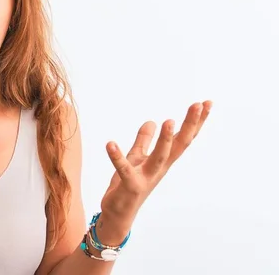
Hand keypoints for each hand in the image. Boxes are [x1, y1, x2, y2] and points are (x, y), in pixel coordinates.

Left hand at [100, 101, 212, 224]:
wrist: (119, 213)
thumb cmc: (129, 184)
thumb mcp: (136, 157)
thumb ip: (143, 141)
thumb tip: (151, 121)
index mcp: (163, 160)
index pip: (183, 138)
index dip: (196, 122)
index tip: (207, 103)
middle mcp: (159, 168)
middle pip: (178, 145)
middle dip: (189, 125)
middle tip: (199, 105)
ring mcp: (146, 178)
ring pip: (159, 157)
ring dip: (164, 140)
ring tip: (168, 121)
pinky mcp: (129, 186)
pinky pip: (123, 170)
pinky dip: (116, 157)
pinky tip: (110, 143)